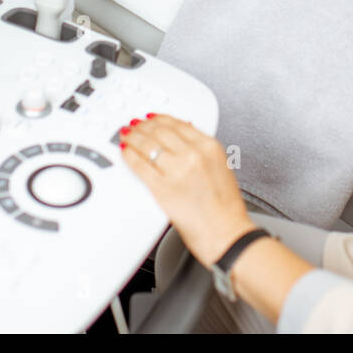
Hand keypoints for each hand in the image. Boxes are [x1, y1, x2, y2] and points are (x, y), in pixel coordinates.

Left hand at [119, 113, 254, 267]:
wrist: (226, 234)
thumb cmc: (225, 208)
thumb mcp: (221, 167)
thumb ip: (203, 150)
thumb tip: (184, 136)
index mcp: (210, 147)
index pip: (178, 123)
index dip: (160, 118)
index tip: (152, 118)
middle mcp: (194, 154)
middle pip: (160, 130)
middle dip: (144, 125)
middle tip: (136, 125)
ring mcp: (177, 170)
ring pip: (147, 143)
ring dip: (133, 137)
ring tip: (127, 136)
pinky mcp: (162, 188)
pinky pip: (139, 164)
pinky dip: (129, 155)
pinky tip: (126, 152)